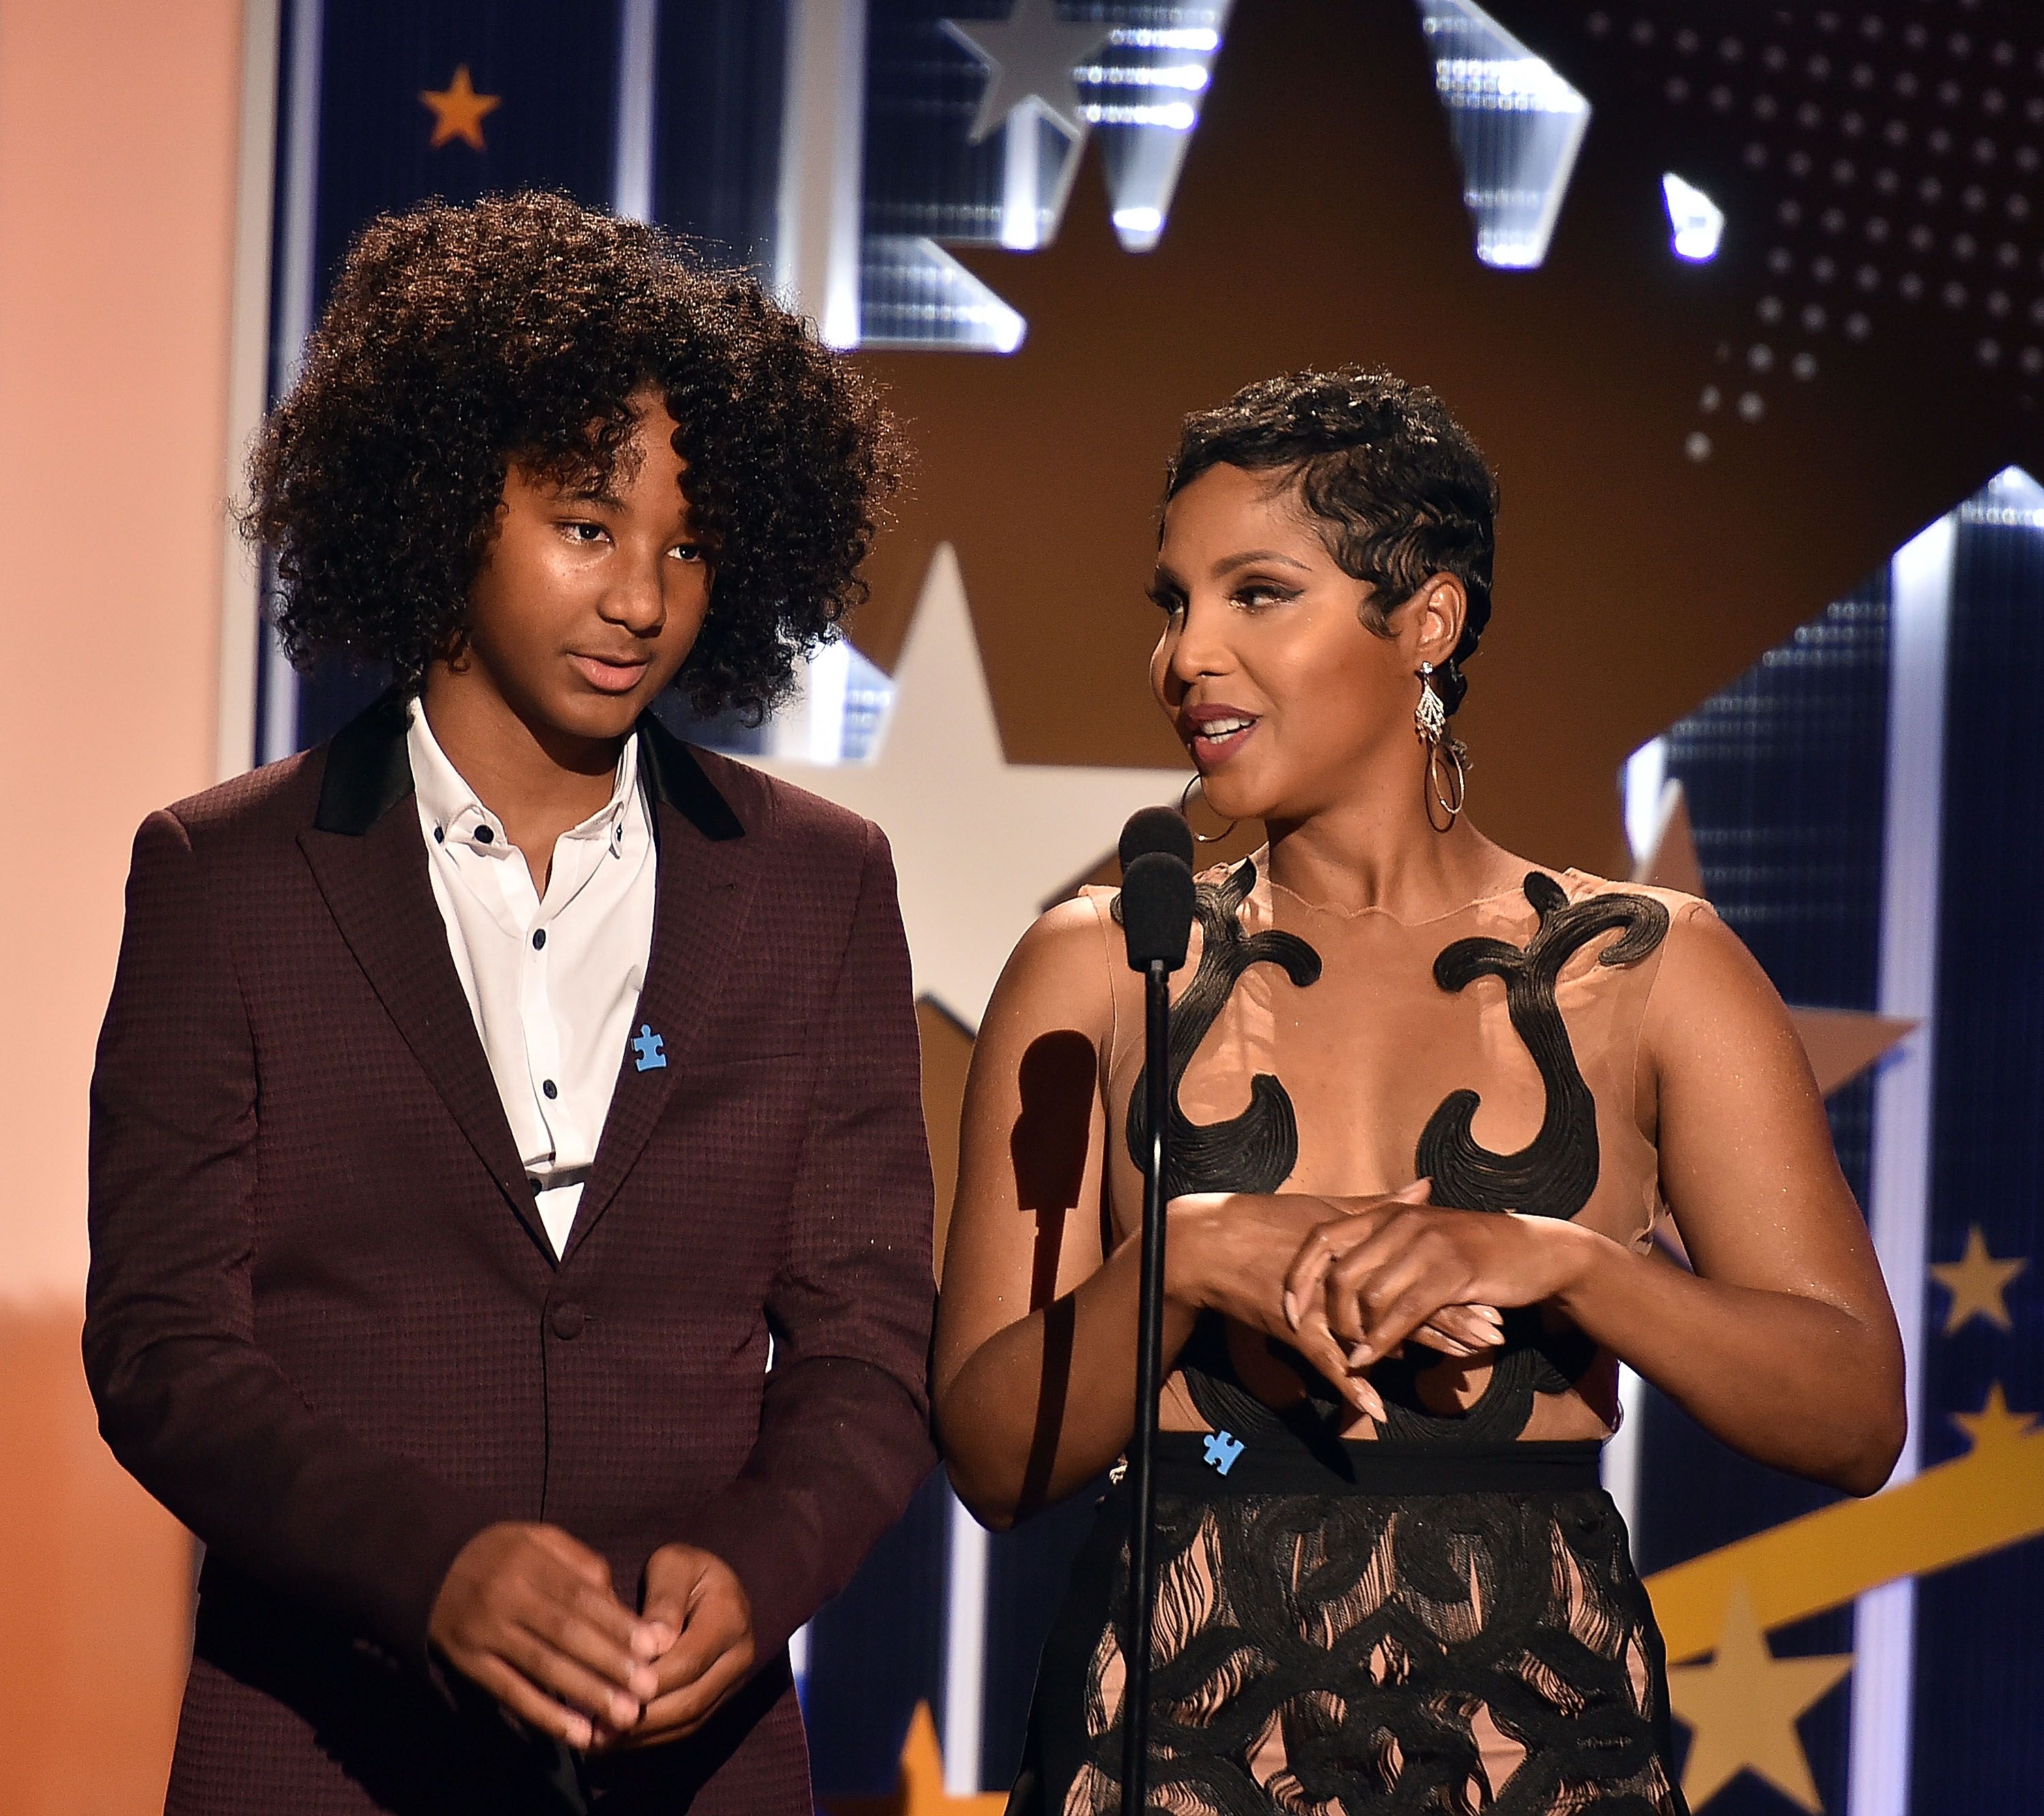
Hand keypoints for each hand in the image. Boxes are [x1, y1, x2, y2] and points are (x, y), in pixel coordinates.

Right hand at [429, 1522, 663, 1749]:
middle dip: (610, 1663)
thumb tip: (620, 1603)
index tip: (654, 1647)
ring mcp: (485, 1631)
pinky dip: (544, 1715)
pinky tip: (577, 1733)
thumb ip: (581, 1564)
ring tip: (624, 1716)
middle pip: (565, 1633)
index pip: (581, 1595)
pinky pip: (510, 1692)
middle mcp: (507, 1595)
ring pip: (541, 1666)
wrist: (427, 1567)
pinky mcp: (468, 1663)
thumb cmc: (501, 1554)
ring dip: (586, 1693)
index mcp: (529, 1559)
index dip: (618, 1623)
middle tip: (649, 1689)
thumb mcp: (538, 1539)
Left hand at [596, 1542, 755, 1749]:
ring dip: (642, 1735)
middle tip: (595, 1728)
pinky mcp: (716, 1700)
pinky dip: (649, 1737)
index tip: (605, 1690)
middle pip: (690, 1699)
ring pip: (687, 1721)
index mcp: (730, 1617)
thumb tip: (654, 1644)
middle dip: (641, 1718)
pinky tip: (614, 1739)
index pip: (689, 1660)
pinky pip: (684, 1727)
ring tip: (597, 1739)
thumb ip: (664, 1600)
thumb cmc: (683, 1571)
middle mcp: (738, 1655)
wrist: (711, 1586)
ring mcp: (731, 1683)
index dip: (648, 1680)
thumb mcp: (672, 1566)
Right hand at [1167, 1184, 1496, 1421]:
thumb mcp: (1327, 1211)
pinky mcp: (1296, 1332)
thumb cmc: (1268, 1221)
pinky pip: (1329, 1365)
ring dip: (1423, 1349)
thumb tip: (1424, 1187)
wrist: (1214, 1244)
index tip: (1493, 1299)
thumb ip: (1378, 1206)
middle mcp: (1346, 1280)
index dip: (1455, 1287)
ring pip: (1380, 1334)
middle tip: (1495, 1335)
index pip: (1415, 1271)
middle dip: (1454, 1321)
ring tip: (1463, 1368)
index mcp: (1357, 1249)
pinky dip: (1354, 1388)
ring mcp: (1323, 1308)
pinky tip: (1379, 1411)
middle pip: (1409, 1302)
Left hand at [1286, 1191, 1597, 1371]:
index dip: (1299, 1275)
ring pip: (1369, 1296)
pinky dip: (1381, 1340)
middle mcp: (1400, 1223)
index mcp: (1387, 1213)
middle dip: (1327, 1313)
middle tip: (1327, 1340)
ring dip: (1356, 1333)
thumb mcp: (1423, 1237)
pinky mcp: (1452, 1274)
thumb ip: (1383, 1247)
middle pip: (1340, 1272)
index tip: (1287, 1307)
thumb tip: (1338, 1276)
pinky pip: (1404, 1312)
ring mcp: (1426, 1247)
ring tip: (1352, 1354)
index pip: (1323, 1239)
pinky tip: (1369, 1359)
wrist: (1536, 1250)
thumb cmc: (1474, 1249)